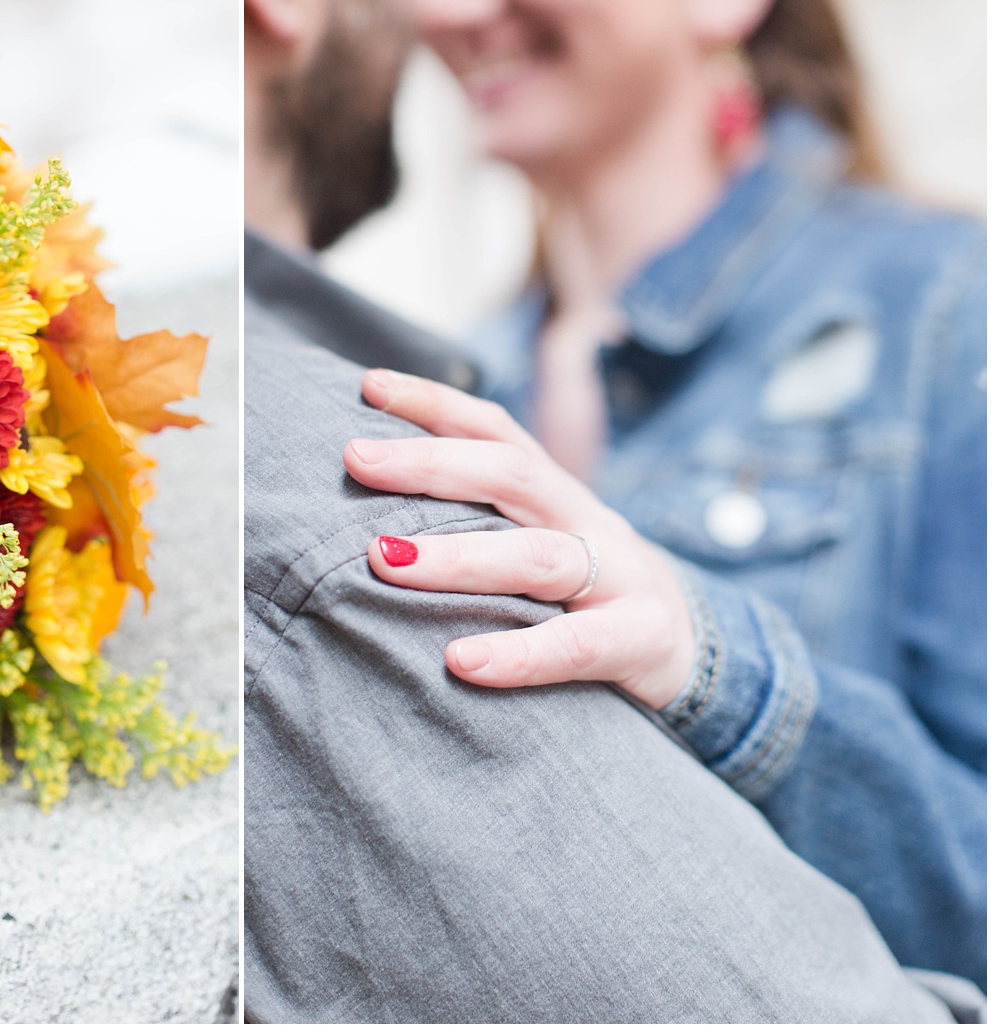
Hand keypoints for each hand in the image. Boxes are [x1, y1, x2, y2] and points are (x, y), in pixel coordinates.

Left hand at [343, 368, 696, 710]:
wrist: (692, 656)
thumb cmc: (588, 600)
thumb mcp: (540, 548)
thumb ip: (480, 525)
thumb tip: (370, 516)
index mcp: (557, 495)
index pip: (497, 432)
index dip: (435, 404)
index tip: (367, 386)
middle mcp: (588, 522)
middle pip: (510, 476)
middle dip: (428, 463)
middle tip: (356, 458)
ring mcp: (620, 579)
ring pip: (536, 558)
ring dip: (456, 558)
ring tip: (384, 559)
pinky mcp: (642, 641)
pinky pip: (577, 646)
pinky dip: (518, 655)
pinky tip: (460, 661)